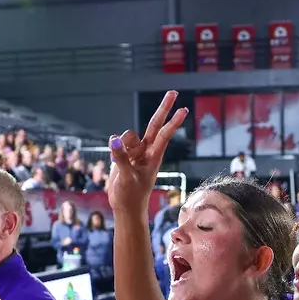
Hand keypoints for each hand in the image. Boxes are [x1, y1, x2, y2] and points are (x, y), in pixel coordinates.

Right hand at [107, 90, 185, 217]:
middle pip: (155, 124)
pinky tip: (115, 160)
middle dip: (164, 108)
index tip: (184, 109)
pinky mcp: (125, 155)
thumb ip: (121, 157)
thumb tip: (114, 139)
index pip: (164, 135)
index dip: (173, 121)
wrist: (126, 207)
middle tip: (173, 92)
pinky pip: (119, 143)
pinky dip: (115, 149)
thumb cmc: (131, 196)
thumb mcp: (127, 178)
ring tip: (124, 164)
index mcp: (154, 157)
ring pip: (129, 135)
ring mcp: (136, 152)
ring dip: (124, 144)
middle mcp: (147, 151)